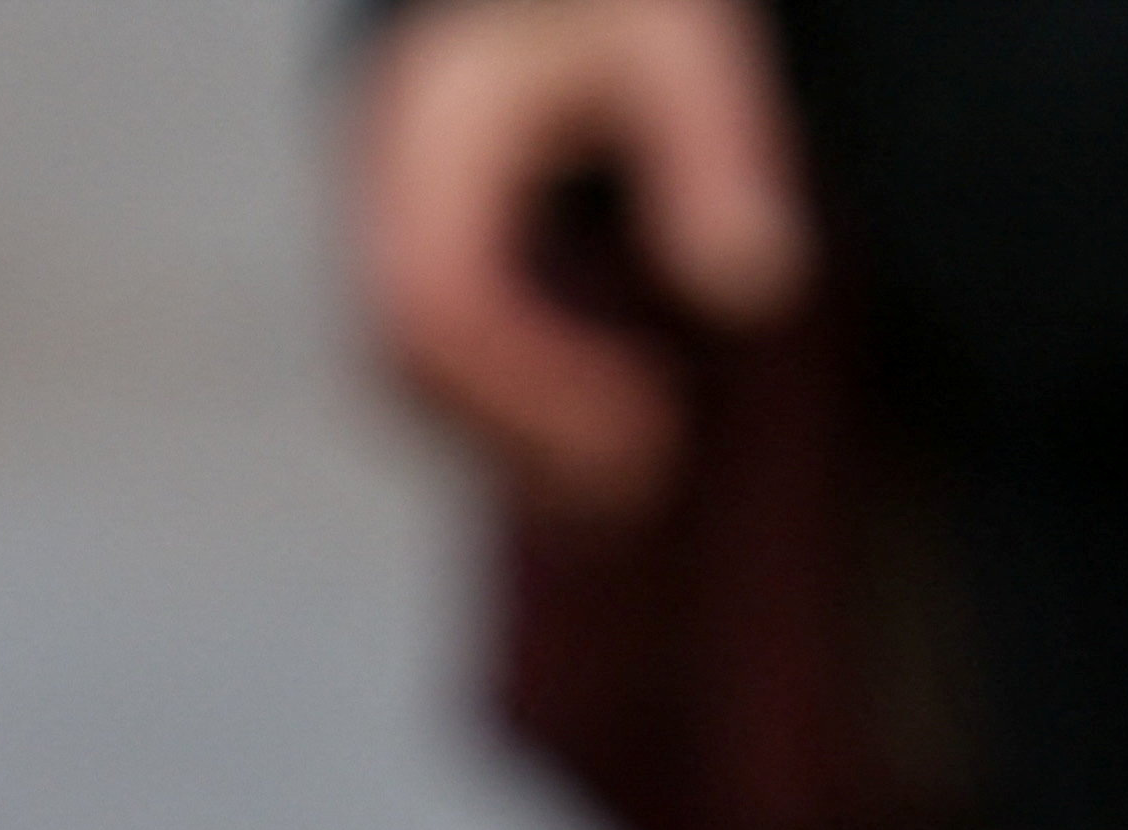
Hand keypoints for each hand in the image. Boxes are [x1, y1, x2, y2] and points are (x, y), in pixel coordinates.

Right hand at [348, 0, 807, 522]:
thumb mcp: (681, 37)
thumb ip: (715, 148)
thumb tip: (753, 288)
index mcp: (426, 134)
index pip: (435, 301)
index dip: (532, 388)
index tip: (651, 432)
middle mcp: (377, 187)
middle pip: (401, 361)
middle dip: (516, 440)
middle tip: (643, 484)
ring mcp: (374, 218)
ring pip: (400, 373)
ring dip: (503, 442)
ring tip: (622, 487)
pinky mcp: (400, 236)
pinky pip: (422, 355)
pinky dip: (495, 410)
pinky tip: (583, 436)